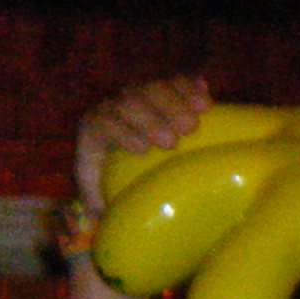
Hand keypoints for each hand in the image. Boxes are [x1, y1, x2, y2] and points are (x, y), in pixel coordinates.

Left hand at [71, 72, 213, 232]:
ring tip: (196, 121)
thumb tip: (99, 218)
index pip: (103, 122)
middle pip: (131, 101)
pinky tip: (205, 99)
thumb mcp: (98, 185)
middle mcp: (116, 103)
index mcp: (95, 126)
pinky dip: (191, 88)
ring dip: (175, 102)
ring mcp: (142, 91)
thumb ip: (94, 197)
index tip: (144, 149)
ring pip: (155, 86)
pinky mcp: (165, 87)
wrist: (129, 142)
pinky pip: (177, 80)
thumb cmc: (112, 171)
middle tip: (173, 140)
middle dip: (151, 118)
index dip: (121, 131)